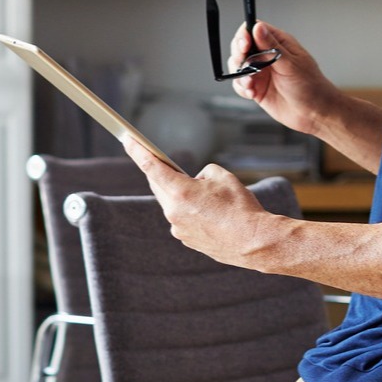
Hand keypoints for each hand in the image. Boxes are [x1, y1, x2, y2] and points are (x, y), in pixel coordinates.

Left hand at [123, 138, 283, 269]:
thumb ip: (203, 173)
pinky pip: (181, 218)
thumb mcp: (223, 176)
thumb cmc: (241, 208)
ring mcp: (178, 228)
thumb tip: (196, 183)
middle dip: (162, 173)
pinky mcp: (186, 240)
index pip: (151, 166)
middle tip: (166, 163)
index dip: (137, 151)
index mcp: (180, 192)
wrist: (254, 242)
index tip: (127, 140)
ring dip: (181, 194)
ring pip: (171, 203)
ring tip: (204, 194)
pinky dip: (190, 211)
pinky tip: (209, 212)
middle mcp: (174, 212)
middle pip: (159, 185)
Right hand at [227, 18, 336, 135]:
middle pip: (241, 46)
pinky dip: (242, 88)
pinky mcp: (257, 87)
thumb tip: (257, 27)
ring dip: (240, 74)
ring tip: (250, 83)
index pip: (254, 29)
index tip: (244, 45)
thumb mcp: (291, 64)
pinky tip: (252, 93)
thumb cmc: (311, 86)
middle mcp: (267, 55)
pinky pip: (240, 84)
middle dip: (238, 55)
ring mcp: (261, 71)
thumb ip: (271, 47)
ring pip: (238, 65)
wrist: (314, 113)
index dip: (245, 35)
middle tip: (243, 66)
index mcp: (278, 43)